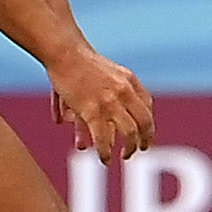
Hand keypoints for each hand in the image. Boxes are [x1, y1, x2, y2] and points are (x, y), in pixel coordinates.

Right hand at [49, 45, 155, 163]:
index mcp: (129, 80)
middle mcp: (125, 91)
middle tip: (141, 149)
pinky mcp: (92, 110)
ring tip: (126, 156)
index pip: (147, 105)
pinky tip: (105, 159)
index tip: (144, 132)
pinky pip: (103, 138)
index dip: (146, 122)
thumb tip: (99, 113)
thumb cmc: (78, 63)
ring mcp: (110, 101)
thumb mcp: (101, 74)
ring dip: (130, 148)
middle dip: (145, 138)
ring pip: (129, 132)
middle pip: (145, 121)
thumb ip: (104, 94)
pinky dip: (106, 152)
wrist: (64, 52)